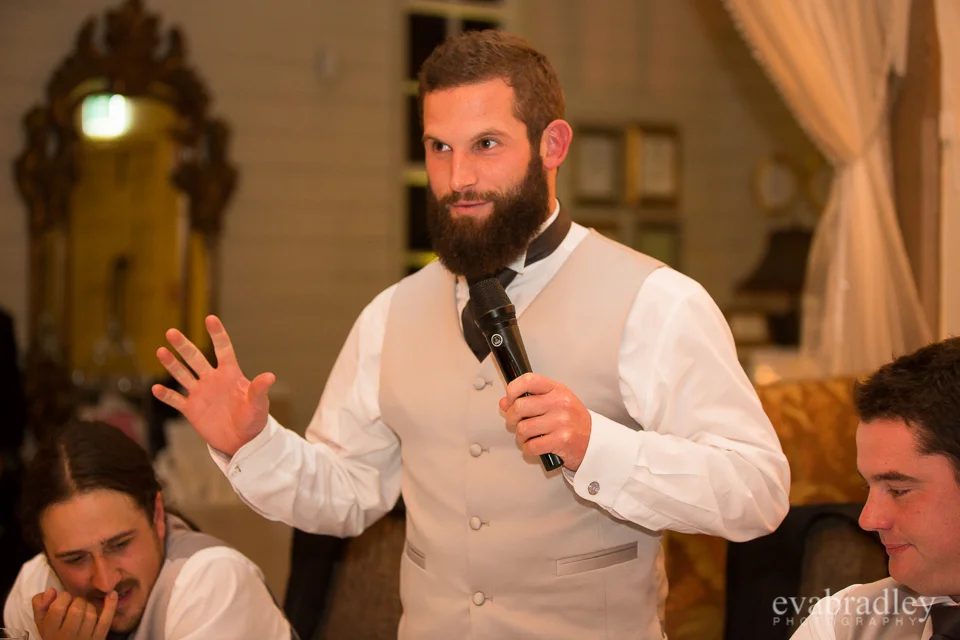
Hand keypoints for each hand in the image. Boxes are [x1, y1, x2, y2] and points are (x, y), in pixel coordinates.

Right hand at [32, 588, 115, 639]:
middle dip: (77, 601)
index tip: (64, 599)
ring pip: (91, 613)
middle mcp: (67, 637)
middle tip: (74, 605)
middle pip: (77, 609)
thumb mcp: (42, 622)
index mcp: (50, 631)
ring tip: (83, 609)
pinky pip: (106, 620)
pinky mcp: (98, 639)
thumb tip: (51, 590)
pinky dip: (111, 605)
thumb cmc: (54, 634)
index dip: (63, 598)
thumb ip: (41, 605)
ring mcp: (85, 639)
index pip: (58, 608)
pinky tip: (111, 593)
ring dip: (89, 606)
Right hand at [153, 315, 275, 455]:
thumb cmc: (253, 419)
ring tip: (161, 351)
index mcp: (230, 374)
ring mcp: (200, 393)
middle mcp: (212, 379)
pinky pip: (176, 400)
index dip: (217, 334)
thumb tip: (270, 376)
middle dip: (183, 346)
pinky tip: (156, 388)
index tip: (210, 319)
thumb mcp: (258, 404)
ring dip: (172, 364)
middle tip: (171, 332)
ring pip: (182, 375)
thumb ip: (259, 389)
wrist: (241, 440)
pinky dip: (166, 395)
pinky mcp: (191, 409)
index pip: (223, 349)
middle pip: (196, 358)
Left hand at [499, 373, 591, 470]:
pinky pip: (532, 445)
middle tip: (515, 422)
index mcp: (557, 390)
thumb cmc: (573, 422)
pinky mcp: (562, 440)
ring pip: (523, 428)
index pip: (529, 380)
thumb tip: (504, 403)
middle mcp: (560, 403)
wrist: (595, 442)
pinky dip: (528, 449)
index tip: (510, 399)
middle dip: (511, 418)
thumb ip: (529, 401)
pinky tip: (535, 446)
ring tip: (528, 436)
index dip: (513, 390)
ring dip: (521, 436)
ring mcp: (562, 421)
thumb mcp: (554, 404)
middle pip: (520, 406)